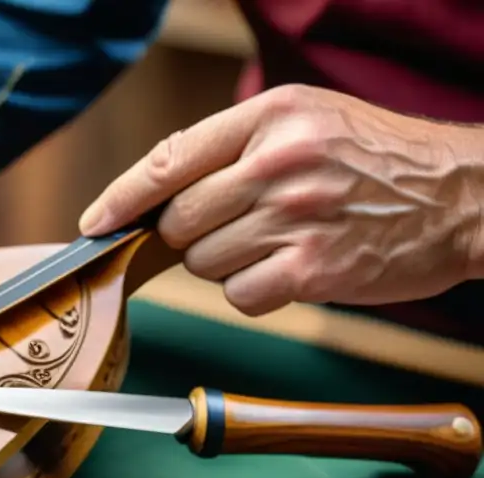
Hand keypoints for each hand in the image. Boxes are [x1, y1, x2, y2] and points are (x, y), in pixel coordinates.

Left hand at [79, 84, 483, 315]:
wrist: (464, 196)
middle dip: (193, 235)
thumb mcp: (307, 121)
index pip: (170, 160)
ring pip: (204, 262)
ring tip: (278, 243)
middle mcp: (279, 163)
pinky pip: (239, 296)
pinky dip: (254, 292)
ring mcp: (295, 218)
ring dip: (227, 263)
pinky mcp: (311, 270)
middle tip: (238, 227)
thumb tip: (157, 195)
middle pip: (180, 221)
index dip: (122, 197)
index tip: (95, 222)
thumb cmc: (377, 160)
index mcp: (272, 117)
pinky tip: (291, 271)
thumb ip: (232, 147)